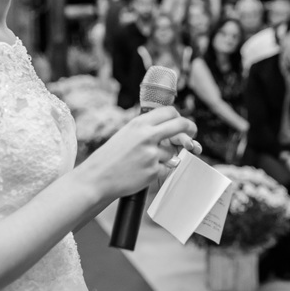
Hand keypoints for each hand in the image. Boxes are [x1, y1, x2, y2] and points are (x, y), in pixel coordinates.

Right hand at [78, 107, 198, 199]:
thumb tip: (172, 129)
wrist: (97, 178)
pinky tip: (143, 172)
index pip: (170, 112)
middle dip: (190, 129)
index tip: (181, 123)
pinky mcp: (153, 171)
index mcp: (139, 123)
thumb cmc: (111, 157)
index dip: (179, 117)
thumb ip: (147, 129)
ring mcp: (152, 154)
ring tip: (145, 162)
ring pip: (173, 152)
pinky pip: (167, 168)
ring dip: (167, 157)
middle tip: (192, 134)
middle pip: (180, 126)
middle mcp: (147, 136)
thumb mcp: (126, 134)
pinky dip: (160, 170)